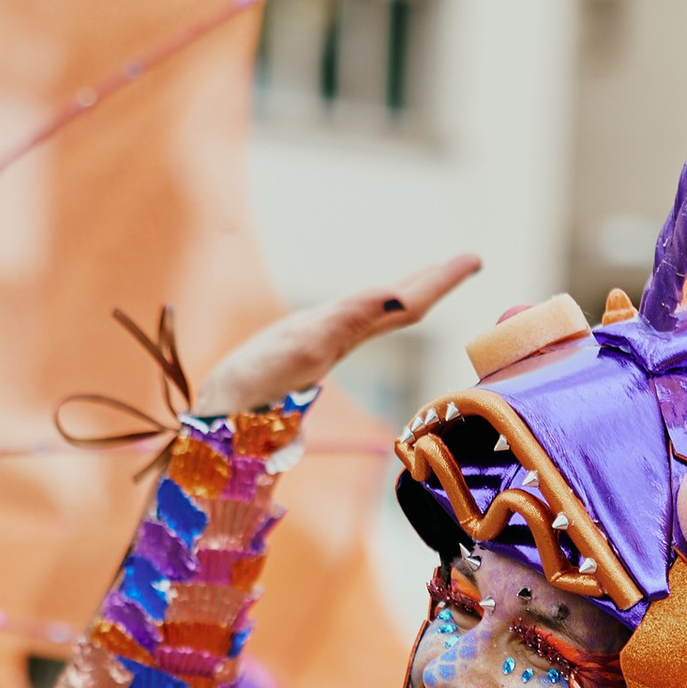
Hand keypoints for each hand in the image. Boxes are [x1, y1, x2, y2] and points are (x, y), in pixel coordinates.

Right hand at [189, 256, 481, 418]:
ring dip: (403, 295)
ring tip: (433, 278)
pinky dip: (367, 308)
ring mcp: (318, 344)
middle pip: (394, 307)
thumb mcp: (303, 349)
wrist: (214, 428)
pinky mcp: (296, 351)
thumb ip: (347, 321)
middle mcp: (336, 337)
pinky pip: (344, 325)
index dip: (437, 282)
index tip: (472, 259)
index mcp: (345, 334)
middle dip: (432, 282)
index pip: (402, 305)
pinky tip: (377, 306)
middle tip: (469, 260)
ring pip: (372, 315)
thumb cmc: (251, 395)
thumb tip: (394, 297)